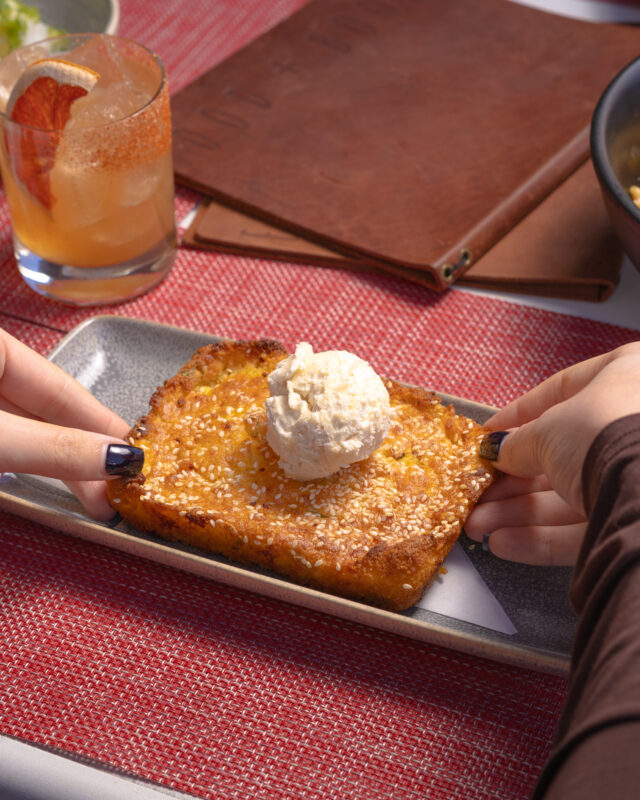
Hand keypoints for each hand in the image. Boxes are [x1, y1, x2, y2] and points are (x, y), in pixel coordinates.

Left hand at [0, 328, 142, 519]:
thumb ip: (53, 449)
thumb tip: (116, 458)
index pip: (63, 387)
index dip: (102, 424)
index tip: (136, 455)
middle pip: (47, 411)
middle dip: (83, 452)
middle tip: (118, 491)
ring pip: (27, 430)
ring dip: (60, 465)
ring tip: (96, 499)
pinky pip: (9, 443)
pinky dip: (31, 464)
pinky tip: (57, 481)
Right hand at [465, 343, 639, 564]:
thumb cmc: (604, 434)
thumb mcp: (546, 430)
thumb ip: (516, 443)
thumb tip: (495, 452)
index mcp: (628, 375)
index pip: (563, 389)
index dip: (517, 414)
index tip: (486, 436)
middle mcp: (638, 423)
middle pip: (561, 452)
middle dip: (512, 479)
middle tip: (476, 493)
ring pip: (569, 494)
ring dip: (518, 511)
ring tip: (478, 526)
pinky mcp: (637, 521)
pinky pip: (585, 526)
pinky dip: (543, 536)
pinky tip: (503, 544)